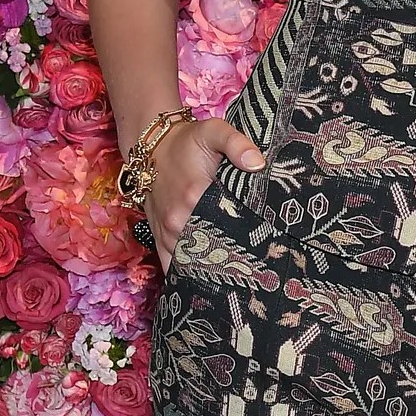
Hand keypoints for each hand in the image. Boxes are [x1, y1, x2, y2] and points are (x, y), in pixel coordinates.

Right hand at [147, 116, 265, 266]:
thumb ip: (237, 144)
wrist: (152, 145)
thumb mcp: (214, 132)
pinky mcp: (158, 237)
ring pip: (191, 264)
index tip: (263, 257)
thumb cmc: (187, 141)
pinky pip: (170, 267)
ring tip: (235, 280)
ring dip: (211, 271)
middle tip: (255, 273)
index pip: (226, 234)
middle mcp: (178, 221)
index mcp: (195, 198)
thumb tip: (257, 163)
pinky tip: (206, 284)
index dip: (246, 248)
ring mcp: (166, 232)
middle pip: (210, 253)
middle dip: (232, 264)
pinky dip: (187, 276)